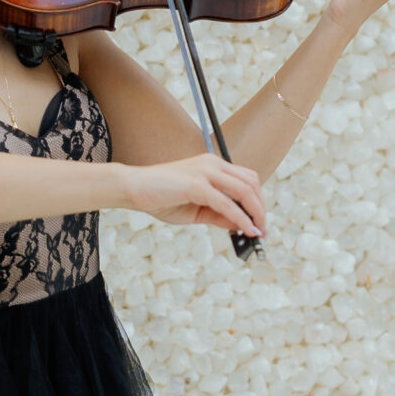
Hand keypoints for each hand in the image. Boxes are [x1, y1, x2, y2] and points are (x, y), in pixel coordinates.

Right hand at [122, 152, 266, 240]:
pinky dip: (241, 219)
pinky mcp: (197, 185)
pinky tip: (247, 230)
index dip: (257, 200)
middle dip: (261, 207)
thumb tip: (240, 225)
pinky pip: (227, 204)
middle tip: (262, 229)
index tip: (260, 220)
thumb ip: (217, 215)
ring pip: (245, 190)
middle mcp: (212, 164)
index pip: (245, 179)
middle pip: (251, 183)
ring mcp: (205, 172)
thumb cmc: (159, 198)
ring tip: (258, 231)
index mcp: (211, 165)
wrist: (131, 188)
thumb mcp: (195, 211)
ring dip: (256, 213)